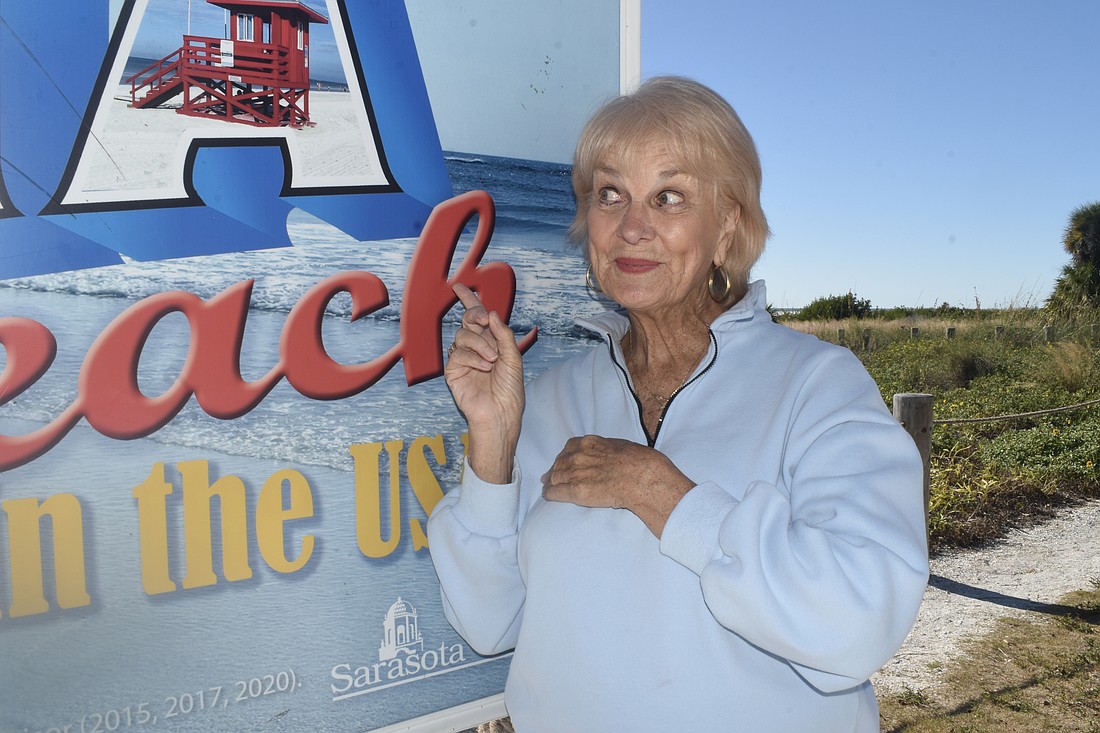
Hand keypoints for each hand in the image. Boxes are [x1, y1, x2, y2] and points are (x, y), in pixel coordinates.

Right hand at [446, 283, 524, 482]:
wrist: (500, 413)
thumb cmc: (510, 390)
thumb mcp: (513, 358)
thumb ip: (502, 334)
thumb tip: (490, 313)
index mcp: (491, 342)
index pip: (477, 318)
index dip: (468, 301)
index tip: (459, 287)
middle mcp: (476, 348)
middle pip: (467, 321)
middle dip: (475, 316)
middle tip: (483, 321)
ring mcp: (463, 359)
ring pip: (463, 335)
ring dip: (480, 344)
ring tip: (492, 360)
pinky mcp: (454, 371)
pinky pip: (458, 353)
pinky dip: (473, 357)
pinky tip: (484, 368)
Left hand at [542, 435, 693, 537]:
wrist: (644, 478)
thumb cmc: (641, 462)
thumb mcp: (622, 447)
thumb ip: (608, 450)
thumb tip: (608, 455)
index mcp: (590, 443)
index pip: (569, 448)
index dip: (564, 456)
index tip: (563, 461)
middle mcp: (579, 456)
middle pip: (560, 463)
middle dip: (555, 470)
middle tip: (550, 476)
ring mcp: (577, 473)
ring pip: (555, 477)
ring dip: (550, 482)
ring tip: (547, 487)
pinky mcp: (577, 491)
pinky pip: (555, 492)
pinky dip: (549, 494)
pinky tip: (547, 496)